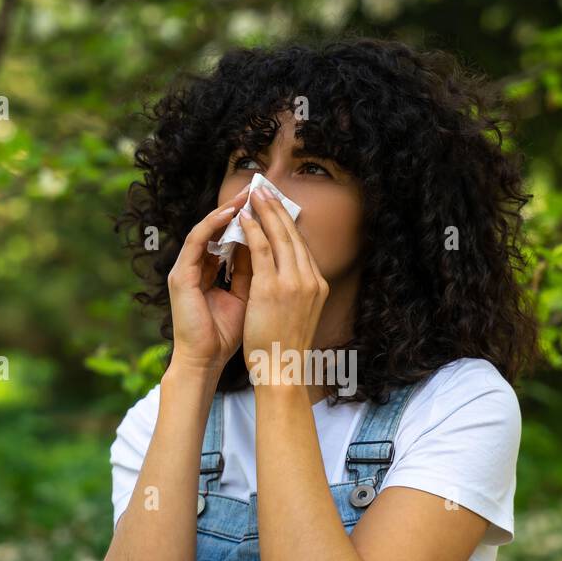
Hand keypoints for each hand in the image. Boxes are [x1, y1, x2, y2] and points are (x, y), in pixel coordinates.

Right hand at [167, 185, 253, 371]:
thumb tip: (272, 251)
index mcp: (210, 273)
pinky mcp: (180, 275)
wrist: (206, 360)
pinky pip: (196, 242)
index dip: (249, 223)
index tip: (269, 207)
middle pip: (218, 230)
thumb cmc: (227, 335)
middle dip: (239, 209)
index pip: (230, 239)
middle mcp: (196, 267)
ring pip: (206, 230)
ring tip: (246, 196)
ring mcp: (185, 270)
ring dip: (225, 211)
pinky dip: (212, 225)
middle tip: (258, 190)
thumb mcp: (248, 298)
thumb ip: (255, 274)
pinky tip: (229, 213)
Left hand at [237, 188, 329, 380]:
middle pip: (293, 234)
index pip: (301, 245)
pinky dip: (253, 231)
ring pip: (279, 236)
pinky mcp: (273, 287)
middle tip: (265, 190)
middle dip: (278, 209)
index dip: (288, 223)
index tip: (277, 206)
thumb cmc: (284, 347)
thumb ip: (296, 291)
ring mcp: (294, 282)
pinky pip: (262, 250)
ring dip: (266, 212)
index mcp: (317, 285)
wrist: (282, 370)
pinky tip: (244, 219)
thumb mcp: (299, 313)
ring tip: (254, 195)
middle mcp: (310, 279)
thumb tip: (286, 273)